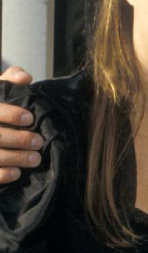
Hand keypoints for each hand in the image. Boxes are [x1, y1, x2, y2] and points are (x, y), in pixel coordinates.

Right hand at [0, 66, 41, 184]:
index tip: (30, 118)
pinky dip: (1, 174)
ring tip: (36, 159)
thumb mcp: (0, 87)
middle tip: (39, 141)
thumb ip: (11, 79)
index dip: (11, 114)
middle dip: (18, 139)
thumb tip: (25, 78)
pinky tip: (16, 173)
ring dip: (15, 158)